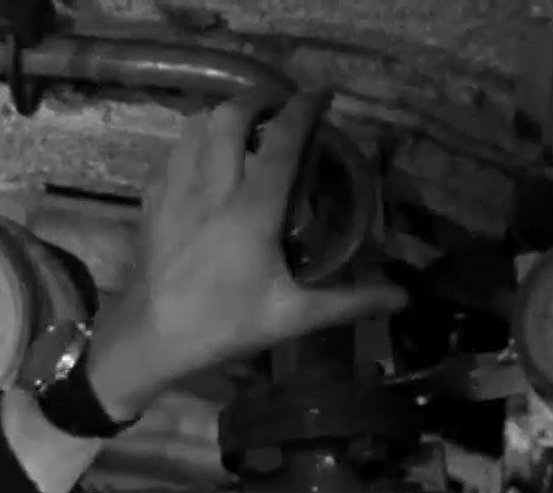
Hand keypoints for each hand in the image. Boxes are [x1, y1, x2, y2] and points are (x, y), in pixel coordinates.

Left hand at [86, 90, 404, 419]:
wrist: (150, 337)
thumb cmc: (223, 325)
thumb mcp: (291, 316)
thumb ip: (347, 302)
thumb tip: (401, 297)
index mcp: (251, 210)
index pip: (281, 141)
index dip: (303, 109)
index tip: (322, 95)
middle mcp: (211, 189)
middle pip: (230, 117)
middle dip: (257, 100)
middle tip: (279, 108)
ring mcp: (175, 191)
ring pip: (194, 127)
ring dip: (221, 117)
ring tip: (243, 128)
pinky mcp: (151, 202)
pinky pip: (171, 155)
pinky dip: (191, 145)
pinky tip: (204, 162)